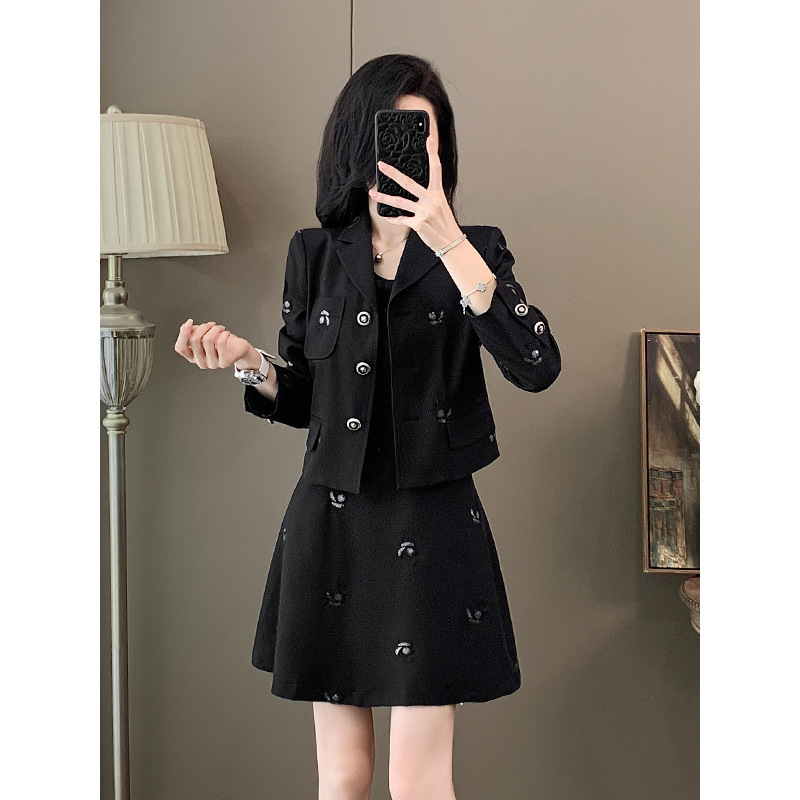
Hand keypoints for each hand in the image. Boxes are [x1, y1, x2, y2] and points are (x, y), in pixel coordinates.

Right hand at [174, 318, 255, 369]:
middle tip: (211, 324)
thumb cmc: (222, 342)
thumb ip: (193, 332)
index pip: (180, 348)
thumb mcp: (205, 335)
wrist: (239, 349)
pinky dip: (224, 333)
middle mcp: (201, 363)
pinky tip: (227, 334)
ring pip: (208, 339)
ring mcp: (213, 364)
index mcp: (193, 357)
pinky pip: (221, 342)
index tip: (189, 322)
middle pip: (194, 340)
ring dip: (215, 329)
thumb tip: (184, 327)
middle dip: (203, 327)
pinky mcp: (224, 362)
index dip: (183, 334)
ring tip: (220, 328)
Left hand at [368, 129, 462, 252]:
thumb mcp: (440, 204)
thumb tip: (413, 188)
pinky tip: (386, 214)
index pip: (436, 168)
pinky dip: (393, 218)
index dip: (432, 152)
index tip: (428, 138)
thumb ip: (429, 195)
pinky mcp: (418, 224)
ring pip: (400, 201)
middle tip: (382, 165)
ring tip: (373, 193)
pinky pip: (401, 219)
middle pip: (409, 183)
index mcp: (438, 192)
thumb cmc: (444, 223)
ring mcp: (424, 212)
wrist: (450, 241)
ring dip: (384, 197)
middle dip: (393, 173)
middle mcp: (431, 200)